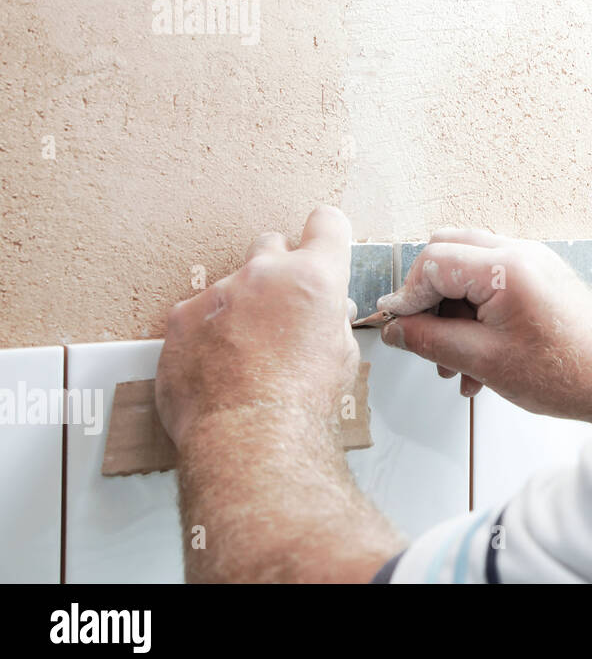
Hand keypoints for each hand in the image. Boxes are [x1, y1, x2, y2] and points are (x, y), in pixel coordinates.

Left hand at [155, 206, 359, 451]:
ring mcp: (218, 292)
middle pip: (272, 244)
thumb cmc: (302, 401)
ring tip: (245, 352)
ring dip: (240, 306)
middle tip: (282, 309)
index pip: (327, 222)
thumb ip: (331, 319)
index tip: (322, 245)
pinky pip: (197, 314)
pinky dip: (206, 333)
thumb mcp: (343, 355)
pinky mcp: (181, 317)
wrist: (250, 435)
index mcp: (315, 276)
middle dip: (278, 269)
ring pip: (232, 285)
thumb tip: (326, 313)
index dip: (326, 234)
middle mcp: (265, 272)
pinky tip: (217, 366)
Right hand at [376, 229, 591, 426]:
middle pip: (449, 255)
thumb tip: (395, 329)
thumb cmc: (562, 372)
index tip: (398, 328)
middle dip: (430, 300)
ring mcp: (533, 262)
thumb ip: (430, 340)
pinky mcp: (541, 277)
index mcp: (505, 267)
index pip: (434, 262)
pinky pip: (494, 284)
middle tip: (424, 340)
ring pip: (470, 271)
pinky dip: (477, 314)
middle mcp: (520, 252)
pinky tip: (477, 361)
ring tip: (454, 365)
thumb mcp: (483, 361)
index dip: (408, 296)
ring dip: (453, 313)